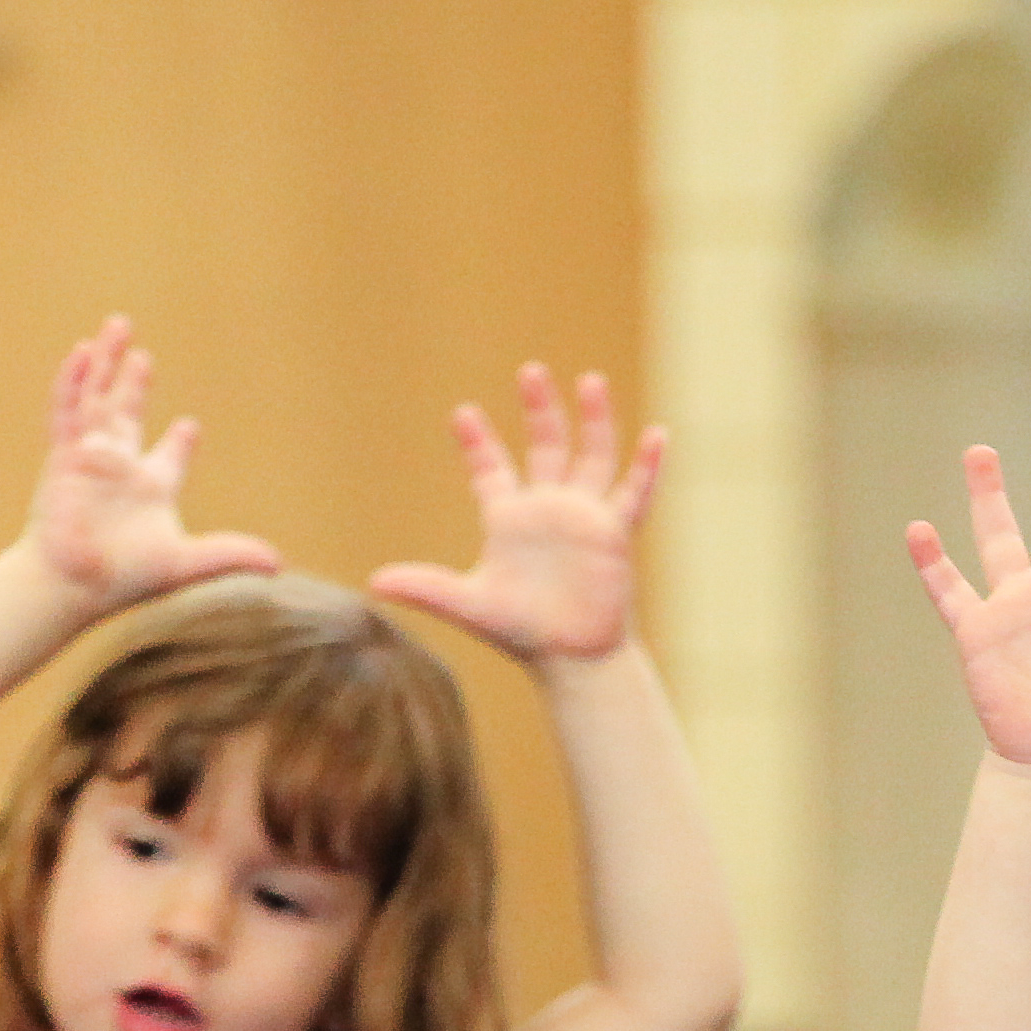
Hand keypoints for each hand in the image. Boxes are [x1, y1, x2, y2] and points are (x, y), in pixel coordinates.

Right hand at [23, 317, 280, 606]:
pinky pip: (68, 410)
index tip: (188, 427)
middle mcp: (120, 467)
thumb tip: (278, 564)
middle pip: (127, 414)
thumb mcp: (184, 562)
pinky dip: (74, 381)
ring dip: (107, 363)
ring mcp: (90, 458)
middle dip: (134, 385)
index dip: (180, 442)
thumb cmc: (123, 578)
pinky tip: (83, 352)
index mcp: (151, 488)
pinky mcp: (64, 456)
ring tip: (118, 326)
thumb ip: (228, 554)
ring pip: (98, 399)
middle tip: (143, 357)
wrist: (71, 585)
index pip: (169, 457)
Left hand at [370, 364, 663, 661]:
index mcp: (509, 520)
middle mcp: (547, 510)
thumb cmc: (521, 633)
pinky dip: (648, 466)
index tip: (463, 413)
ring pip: (592, 456)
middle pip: (545, 447)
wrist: (571, 658)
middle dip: (539, 410)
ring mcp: (583, 517)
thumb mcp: (469, 604)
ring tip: (591, 380)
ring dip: (594, 420)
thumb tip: (373, 582)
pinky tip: (658, 434)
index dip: (478, 443)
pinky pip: (635, 492)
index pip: (492, 470)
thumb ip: (426, 587)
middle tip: (530, 372)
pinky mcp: (614, 533)